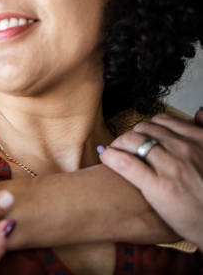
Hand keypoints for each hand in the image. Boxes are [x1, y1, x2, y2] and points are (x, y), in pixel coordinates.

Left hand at [99, 108, 202, 248]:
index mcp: (200, 140)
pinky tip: (106, 158)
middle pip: (143, 129)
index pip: (162, 121)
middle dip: (130, 136)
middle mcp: (186, 149)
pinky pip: (124, 161)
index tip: (141, 137)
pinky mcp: (157, 186)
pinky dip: (110, 155)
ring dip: (118, 144)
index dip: (146, 129)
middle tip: (125, 148)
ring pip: (131, 140)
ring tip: (115, 153)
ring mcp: (172, 167)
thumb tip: (198, 114)